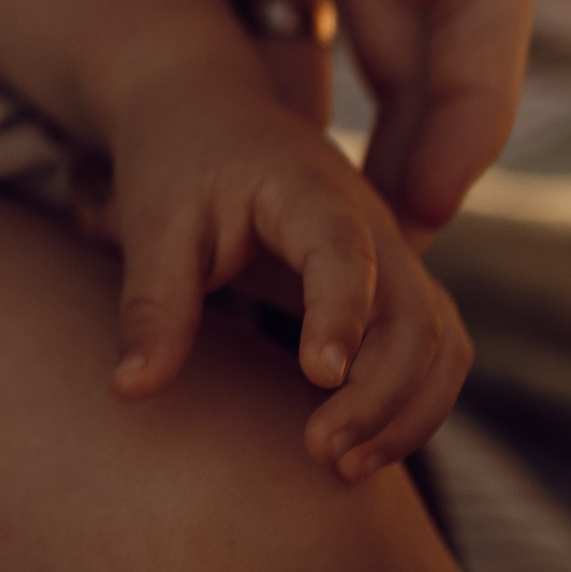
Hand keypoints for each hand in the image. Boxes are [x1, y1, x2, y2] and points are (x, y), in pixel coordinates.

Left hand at [18, 0, 530, 233]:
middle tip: (327, 299)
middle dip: (400, 173)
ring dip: (305, 150)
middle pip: (417, 53)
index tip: (420, 209)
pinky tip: (142, 175)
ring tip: (235, 273)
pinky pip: (237, 21)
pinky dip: (220, 96)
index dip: (472, 104)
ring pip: (329, 54)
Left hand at [86, 67, 474, 482]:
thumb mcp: (153, 224)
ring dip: (407, 411)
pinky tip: (355, 446)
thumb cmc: (174, 161)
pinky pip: (433, 350)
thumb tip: (128, 392)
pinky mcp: (389, 285)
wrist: (205, 105)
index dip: (342, 314)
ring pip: (442, 341)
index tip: (317, 378)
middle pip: (416, 312)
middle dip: (382, 394)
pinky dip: (411, 404)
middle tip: (318, 452)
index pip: (344, 251)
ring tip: (341, 466)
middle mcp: (368, 219)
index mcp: (306, 187)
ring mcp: (389, 253)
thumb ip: (151, 305)